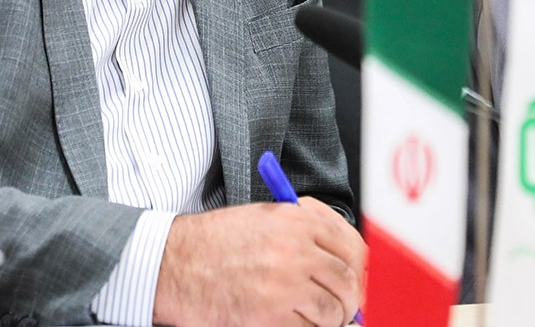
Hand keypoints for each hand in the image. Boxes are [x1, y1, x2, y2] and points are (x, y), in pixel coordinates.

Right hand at [153, 198, 365, 326]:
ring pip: (333, 311)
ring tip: (317, 318)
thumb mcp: (266, 218)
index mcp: (299, 220)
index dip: (358, 271)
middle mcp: (297, 249)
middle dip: (349, 301)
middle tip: (342, 309)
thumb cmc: (218, 241)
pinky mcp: (270, 314)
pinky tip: (294, 322)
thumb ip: (307, 232)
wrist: (177, 263)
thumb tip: (345, 261)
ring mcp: (285, 283)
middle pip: (348, 282)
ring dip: (330, 320)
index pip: (353, 248)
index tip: (355, 282)